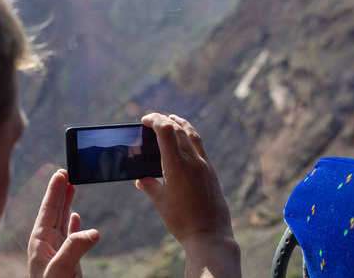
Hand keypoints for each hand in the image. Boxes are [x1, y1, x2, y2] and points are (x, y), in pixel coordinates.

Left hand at [28, 170, 98, 277]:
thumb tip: (93, 231)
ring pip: (62, 220)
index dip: (54, 191)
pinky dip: (73, 224)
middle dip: (60, 192)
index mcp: (41, 241)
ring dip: (66, 204)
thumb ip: (74, 248)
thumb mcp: (60, 270)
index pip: (48, 210)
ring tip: (71, 188)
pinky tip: (75, 217)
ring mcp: (57, 250)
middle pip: (54, 211)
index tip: (61, 173)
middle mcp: (47, 243)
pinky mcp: (66, 259)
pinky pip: (69, 235)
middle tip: (66, 173)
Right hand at [137, 113, 240, 276]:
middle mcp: (193, 161)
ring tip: (173, 118)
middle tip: (154, 119)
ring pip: (193, 135)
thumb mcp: (159, 202)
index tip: (145, 120)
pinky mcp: (212, 172)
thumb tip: (141, 179)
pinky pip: (200, 146)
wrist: (209, 235)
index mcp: (176, 166)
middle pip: (179, 129)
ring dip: (181, 123)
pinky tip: (186, 140)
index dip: (154, 120)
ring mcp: (205, 165)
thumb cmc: (182, 221)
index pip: (166, 131)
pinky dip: (191, 136)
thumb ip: (149, 185)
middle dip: (165, 120)